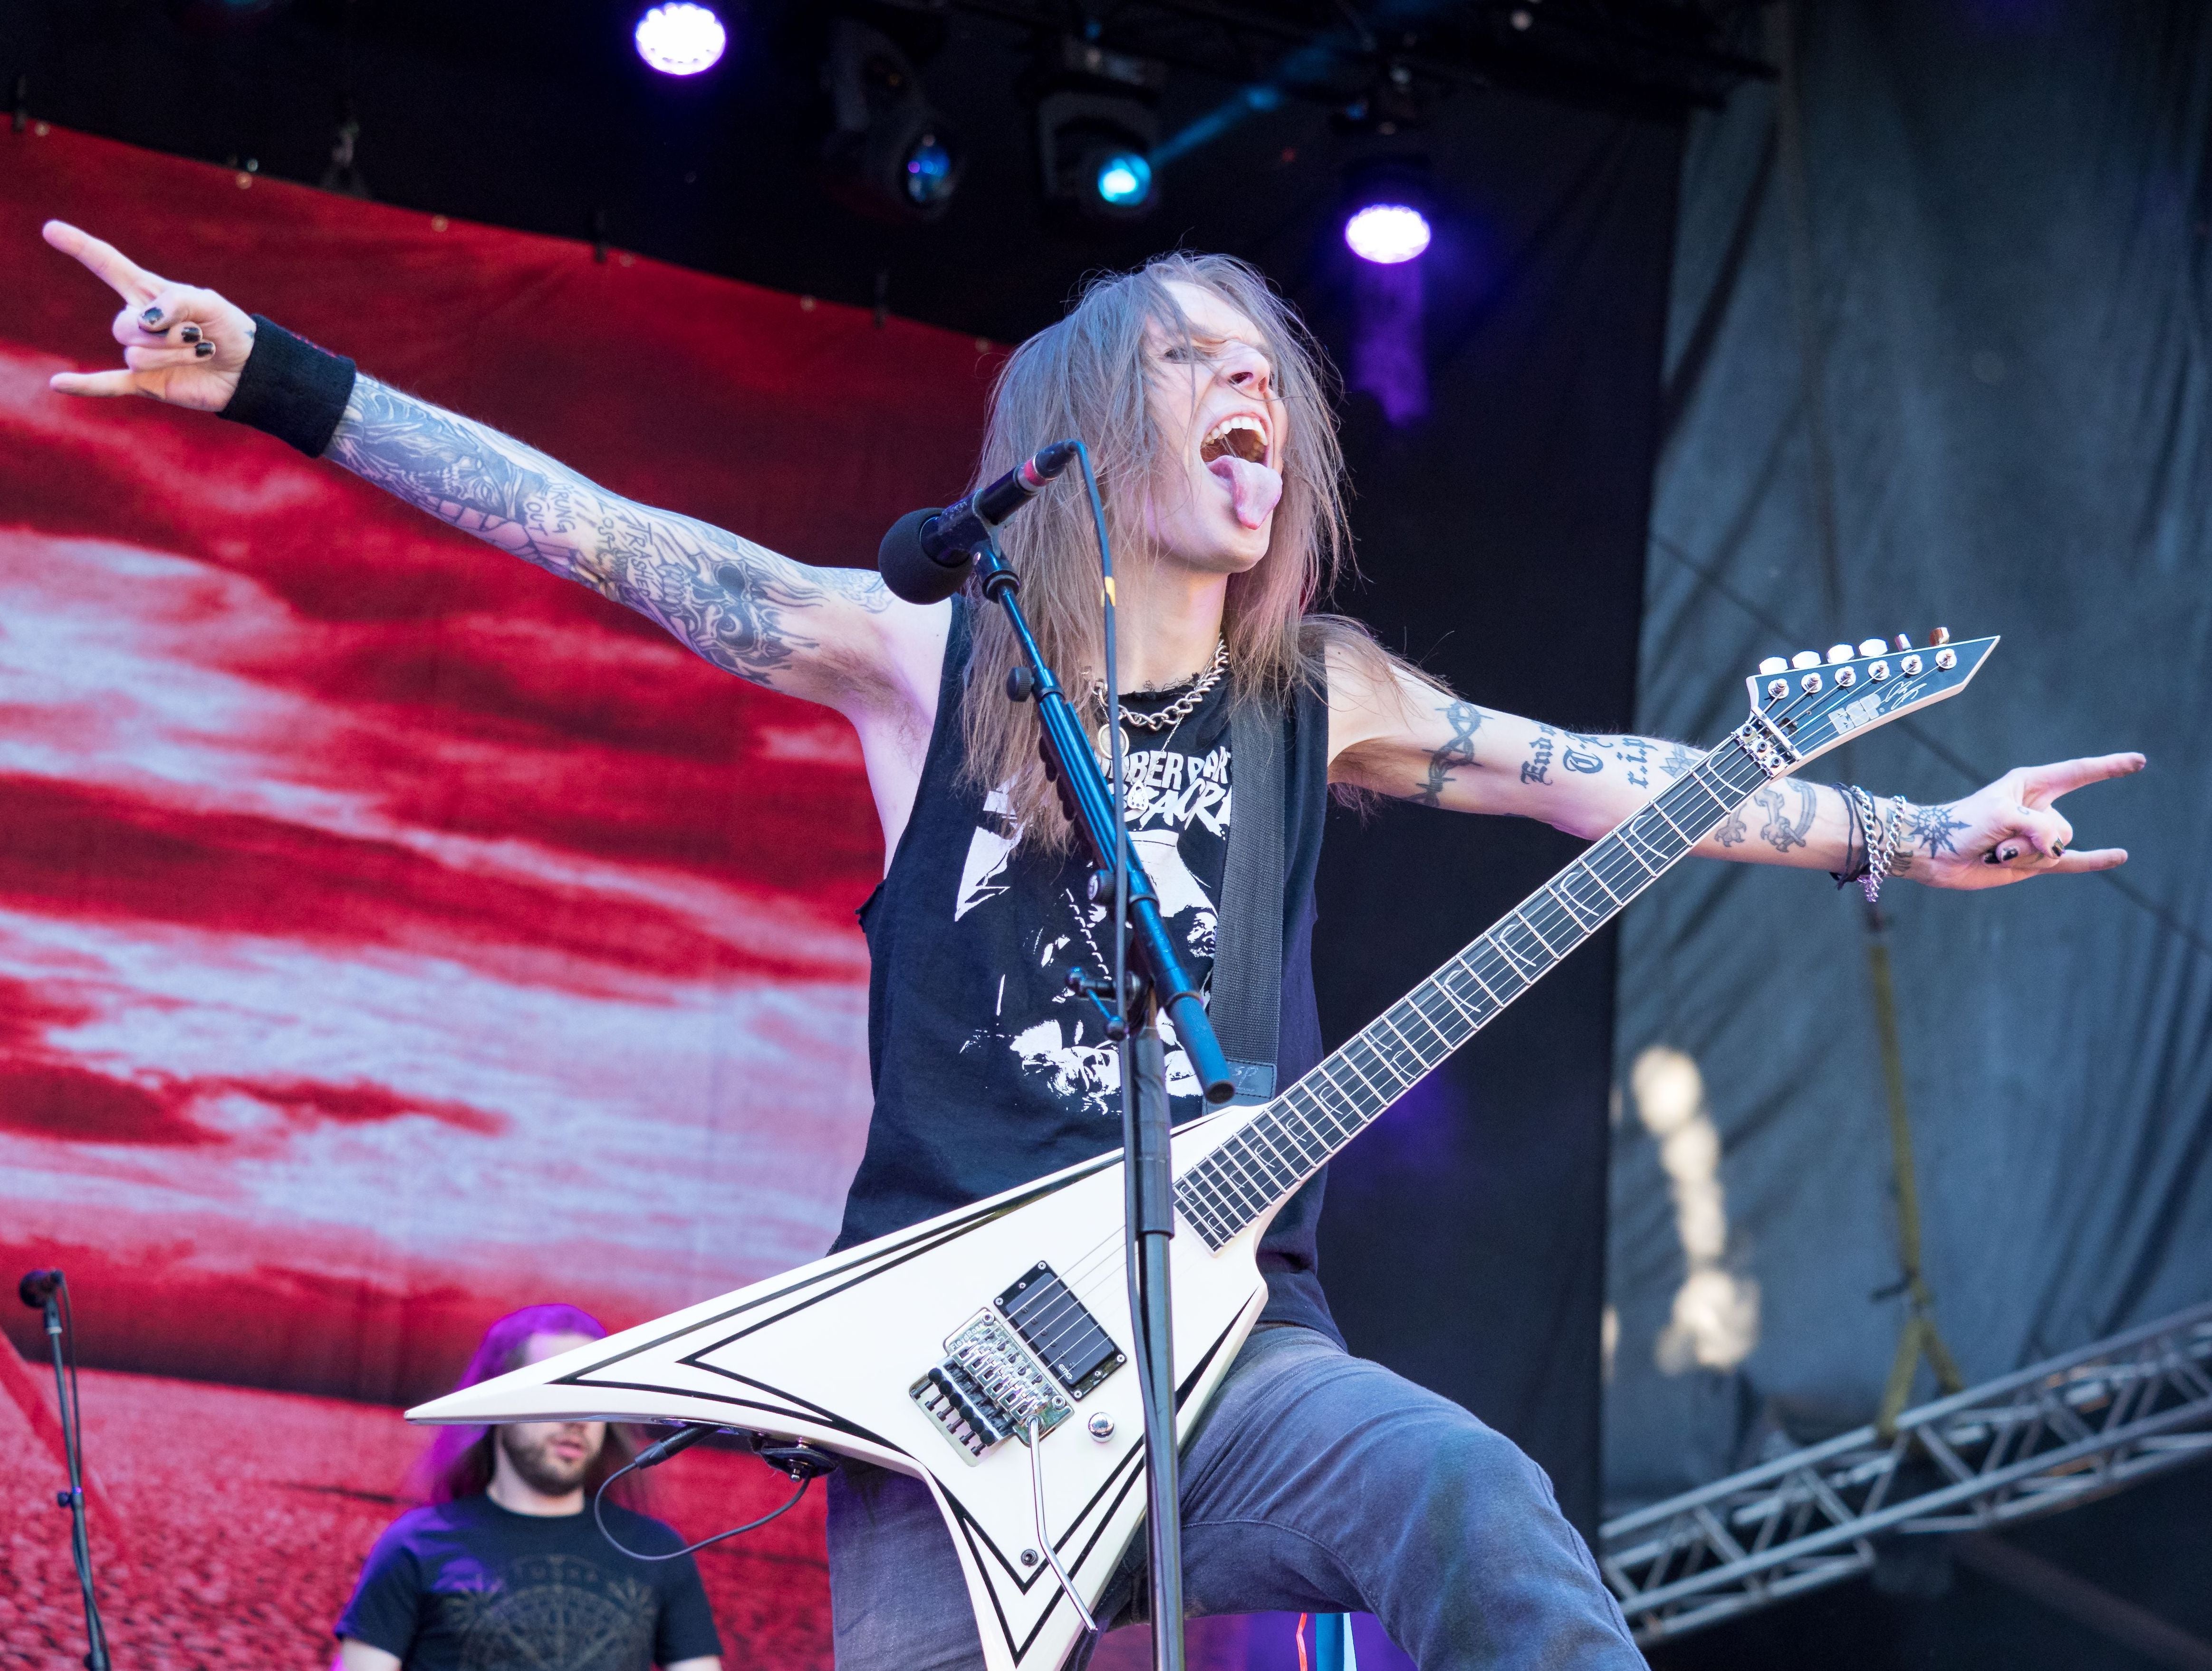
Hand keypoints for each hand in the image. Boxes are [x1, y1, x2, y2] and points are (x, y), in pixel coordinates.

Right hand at [43, 219, 254, 411]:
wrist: (250, 369)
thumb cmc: (229, 329)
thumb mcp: (208, 303)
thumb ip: (175, 302)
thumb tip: (144, 320)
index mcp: (148, 293)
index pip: (107, 265)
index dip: (80, 247)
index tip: (51, 229)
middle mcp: (137, 321)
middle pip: (124, 325)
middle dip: (167, 334)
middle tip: (198, 336)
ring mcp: (139, 352)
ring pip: (136, 355)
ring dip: (173, 356)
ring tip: (199, 353)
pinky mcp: (145, 382)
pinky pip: (108, 384)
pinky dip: (84, 385)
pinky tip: (57, 384)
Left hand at [1898, 753, 2143, 889]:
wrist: (1934, 853)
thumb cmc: (1961, 824)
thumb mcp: (2002, 815)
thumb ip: (2038, 828)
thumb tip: (2058, 850)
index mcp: (2030, 784)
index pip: (2079, 772)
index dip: (2109, 767)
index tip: (2139, 762)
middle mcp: (2038, 808)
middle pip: (2061, 827)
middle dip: (2031, 838)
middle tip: (1996, 839)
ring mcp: (2036, 836)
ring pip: (2055, 850)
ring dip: (2024, 856)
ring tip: (1995, 851)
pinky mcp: (2031, 861)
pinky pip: (2071, 863)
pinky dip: (2094, 861)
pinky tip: (2119, 856)